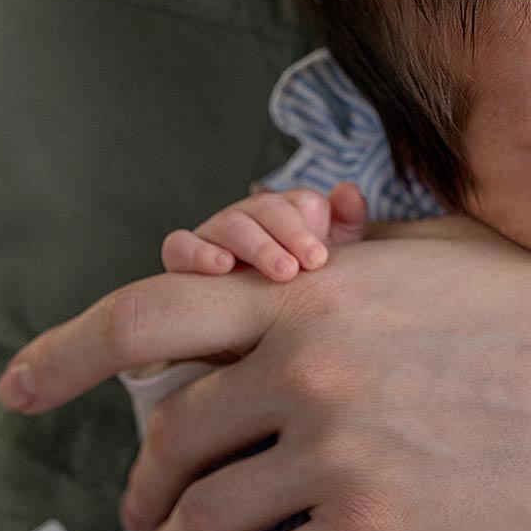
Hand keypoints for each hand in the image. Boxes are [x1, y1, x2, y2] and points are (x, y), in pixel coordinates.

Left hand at [0, 215, 530, 530]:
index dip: (67, 352)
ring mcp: (330, 460)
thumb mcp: (437, 255)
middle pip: (172, 438)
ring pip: (201, 519)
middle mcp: (301, 374)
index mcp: (309, 298)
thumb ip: (347, 263)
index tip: (19, 385)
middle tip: (144, 512)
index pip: (150, 317)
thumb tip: (294, 260)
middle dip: (147, 483)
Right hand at [162, 182, 366, 280]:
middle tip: (309, 263)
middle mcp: (249, 219)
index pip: (297, 203)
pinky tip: (222, 266)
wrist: (254, 337)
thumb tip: (349, 192)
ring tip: (281, 271)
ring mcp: (215, 235)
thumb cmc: (297, 293)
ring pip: (230, 224)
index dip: (307, 225)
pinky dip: (198, 252)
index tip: (320, 257)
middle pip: (265, 209)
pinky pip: (180, 245)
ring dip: (256, 245)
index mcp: (284, 215)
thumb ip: (345, 226)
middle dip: (289, 234)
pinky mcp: (182, 258)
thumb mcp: (330, 264)